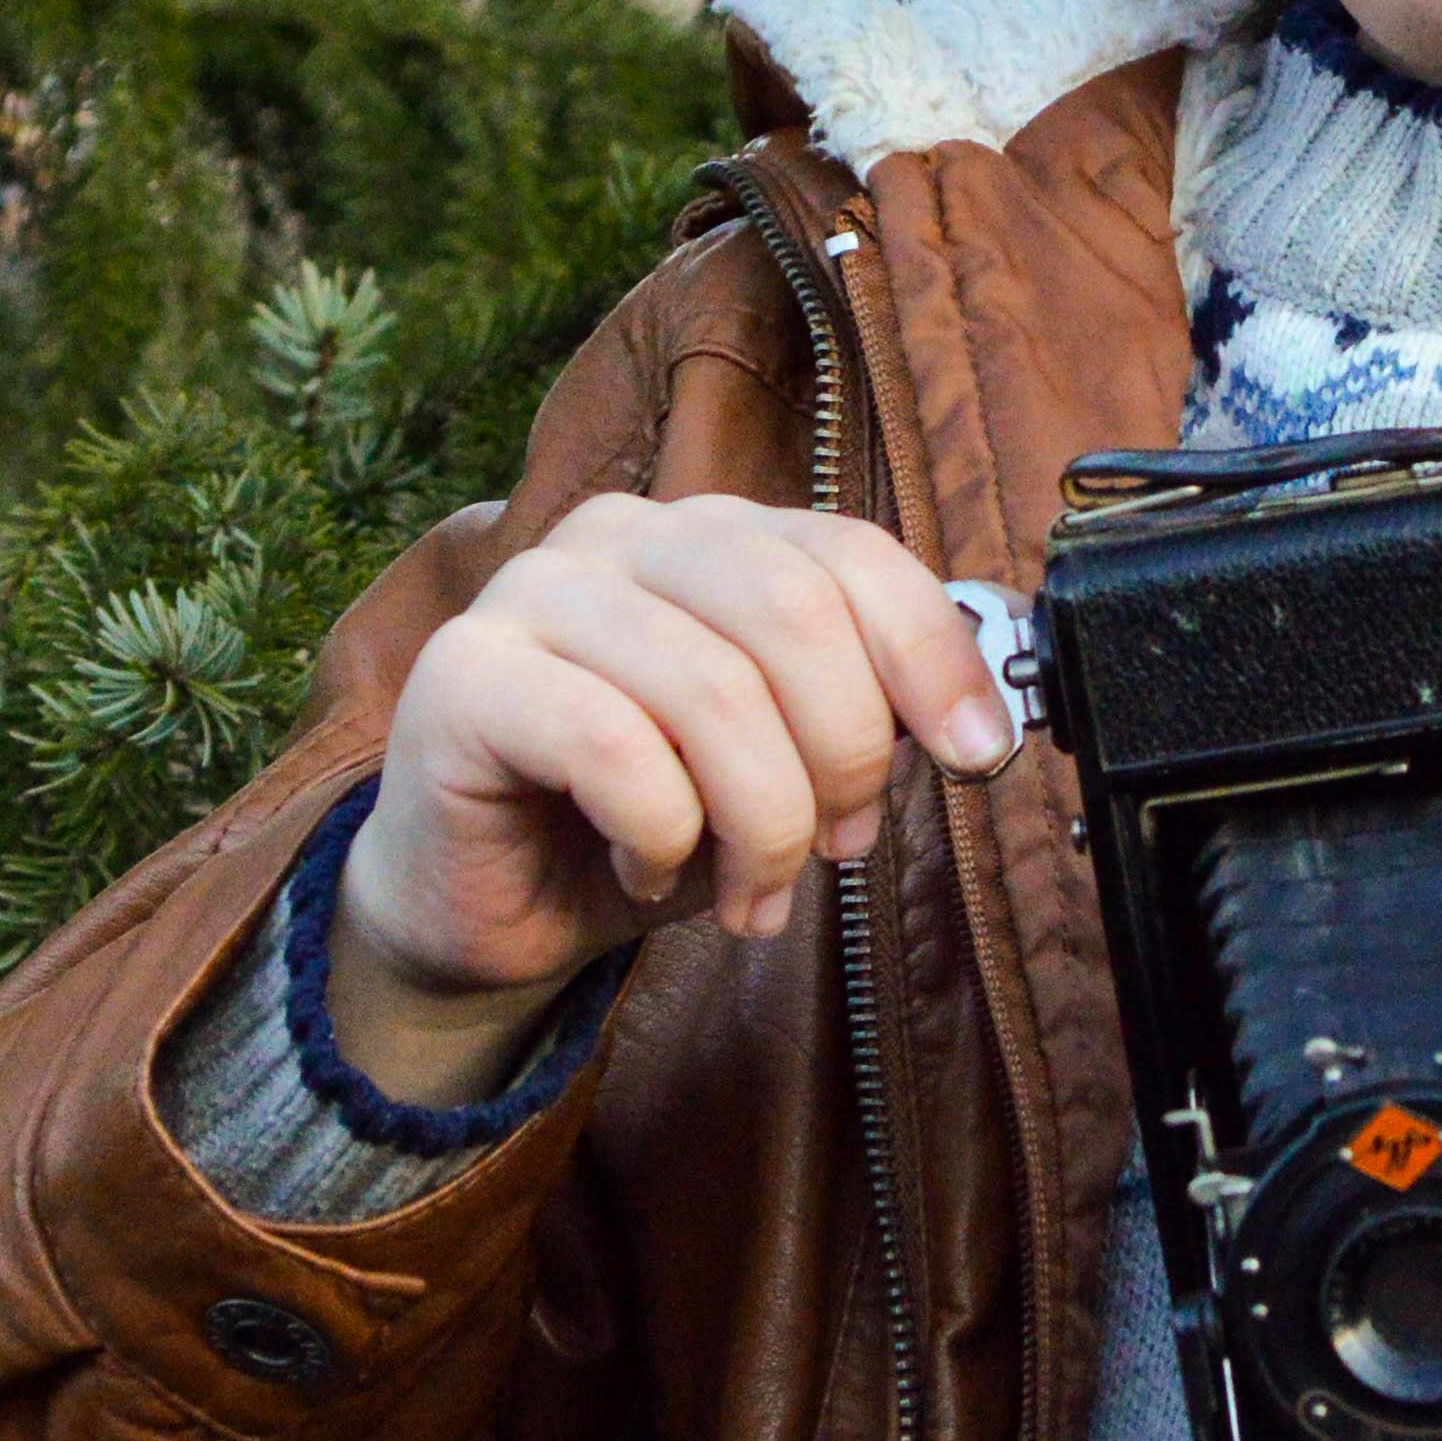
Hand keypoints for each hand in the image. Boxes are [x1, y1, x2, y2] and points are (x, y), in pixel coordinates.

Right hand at [326, 498, 1011, 1110]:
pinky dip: (661, 834)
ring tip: (749, 892)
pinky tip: (645, 867)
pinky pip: (613, 748)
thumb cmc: (646, 823)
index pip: (853, 553)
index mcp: (711, 534)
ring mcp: (532, 591)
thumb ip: (863, 716)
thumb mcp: (784, 764)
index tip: (977, 755)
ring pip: (712, 692)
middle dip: (842, 756)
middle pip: (792, 612)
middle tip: (833, 848)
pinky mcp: (465, 674)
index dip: (932, 655)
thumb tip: (973, 721)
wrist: (494, 906)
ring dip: (760, 826)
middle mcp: (620, 534)